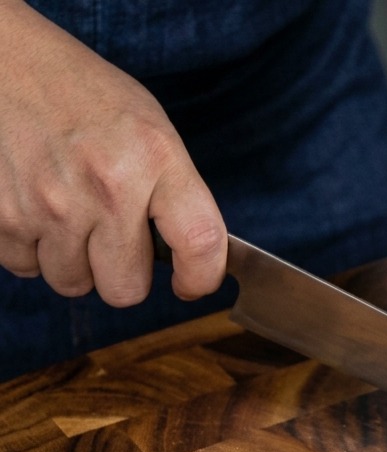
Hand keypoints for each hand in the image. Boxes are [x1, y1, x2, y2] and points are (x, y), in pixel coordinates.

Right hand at [0, 1, 225, 304]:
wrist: (4, 59)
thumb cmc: (85, 96)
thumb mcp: (151, 129)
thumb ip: (176, 193)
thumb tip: (189, 260)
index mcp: (154, 158)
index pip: (200, 242)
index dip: (201, 278)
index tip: (190, 284)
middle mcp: (105, 186)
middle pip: (126, 290)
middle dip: (123, 274)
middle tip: (114, 239)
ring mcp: (49, 205)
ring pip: (74, 284)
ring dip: (75, 262)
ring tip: (70, 214)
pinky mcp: (2, 215)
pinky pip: (27, 267)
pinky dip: (33, 248)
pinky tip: (37, 207)